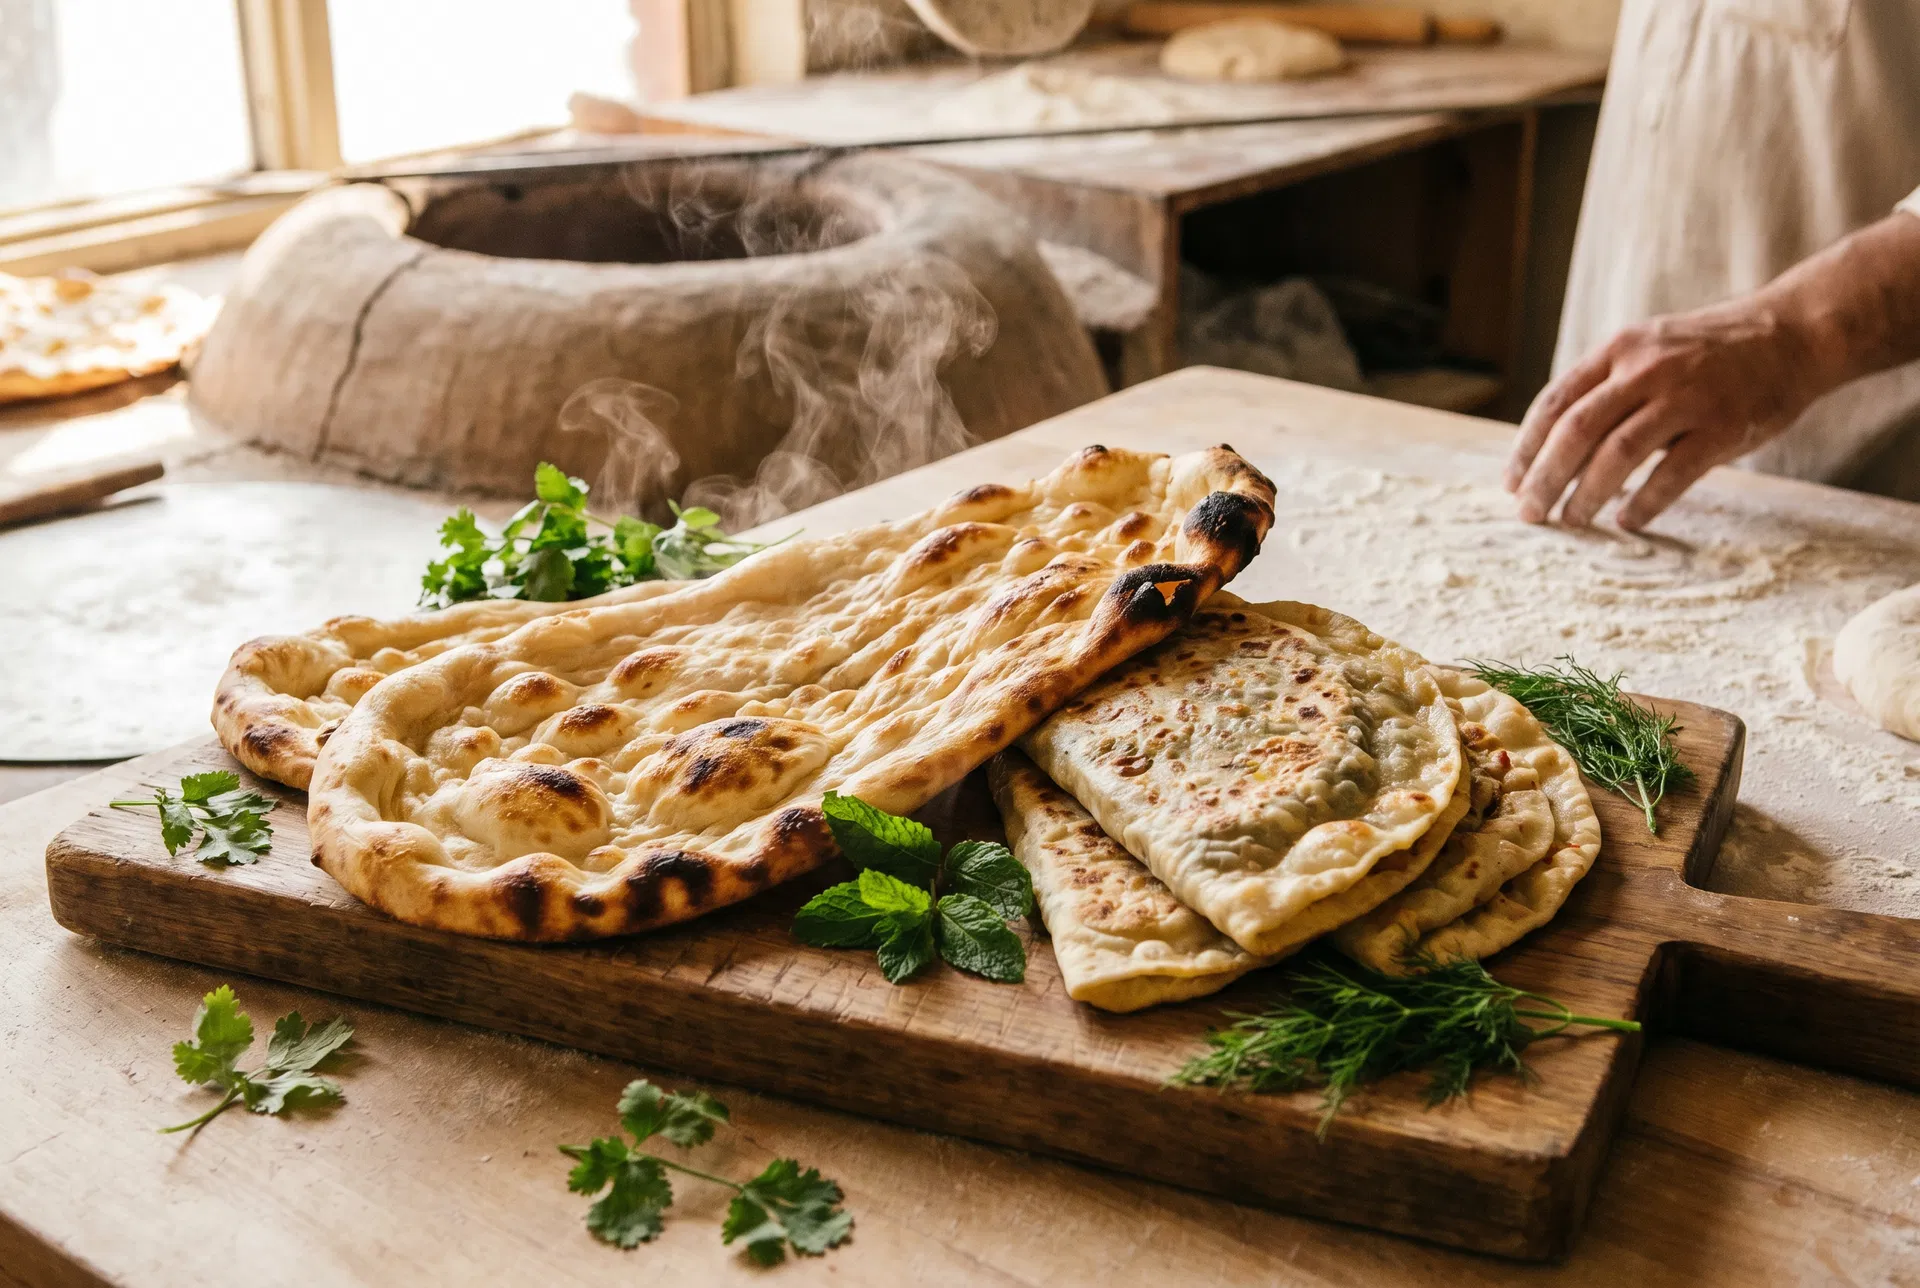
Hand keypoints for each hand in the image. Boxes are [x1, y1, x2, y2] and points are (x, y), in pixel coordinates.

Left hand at [1505, 302, 1829, 528]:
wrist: (1794, 333)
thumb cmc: (1710, 353)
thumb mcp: (1649, 349)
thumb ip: (1606, 388)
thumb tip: (1554, 448)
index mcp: (1620, 350)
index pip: (1556, 401)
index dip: (1527, 446)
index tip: (1511, 483)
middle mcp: (1647, 370)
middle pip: (1577, 430)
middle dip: (1545, 478)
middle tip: (1529, 514)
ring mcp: (1687, 397)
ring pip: (1618, 453)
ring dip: (1586, 494)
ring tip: (1570, 521)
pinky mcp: (1724, 426)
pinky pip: (1674, 472)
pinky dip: (1646, 501)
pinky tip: (1627, 521)